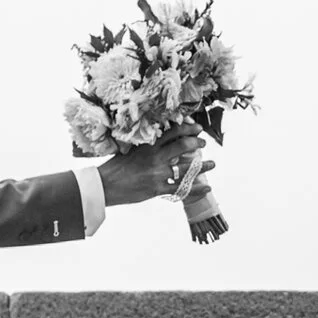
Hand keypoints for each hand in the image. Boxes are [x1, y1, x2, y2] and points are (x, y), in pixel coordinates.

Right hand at [97, 127, 213, 207]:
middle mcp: (155, 158)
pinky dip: (196, 189)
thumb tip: (161, 141)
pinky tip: (206, 187)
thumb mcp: (131, 151)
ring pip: (186, 168)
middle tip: (203, 144)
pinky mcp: (157, 189)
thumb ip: (147, 146)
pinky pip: (181, 189)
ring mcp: (157, 174)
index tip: (197, 128)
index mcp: (148, 145)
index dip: (188, 129)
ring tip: (212, 163)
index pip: (173, 132)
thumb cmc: (116, 167)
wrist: (105, 185)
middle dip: (197, 144)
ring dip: (202, 166)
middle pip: (183, 146)